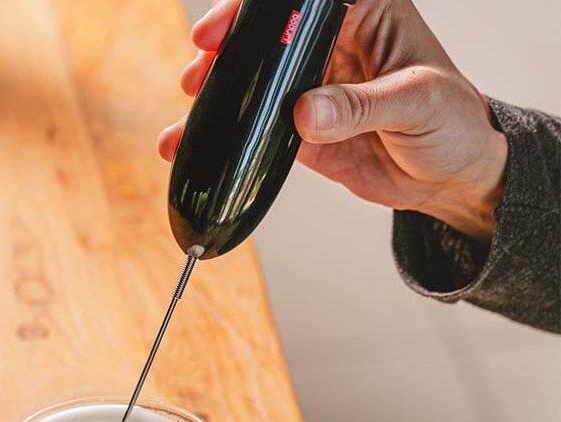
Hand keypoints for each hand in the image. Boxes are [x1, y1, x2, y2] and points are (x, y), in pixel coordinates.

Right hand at [158, 0, 507, 243]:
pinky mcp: (307, 130)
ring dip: (224, 96)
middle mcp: (335, 46)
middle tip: (201, 72)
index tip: (227, 29)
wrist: (452, 179)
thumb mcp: (417, 105)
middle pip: (270, 38)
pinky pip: (264, 128)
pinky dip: (237, 137)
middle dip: (229, 51)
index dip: (259, 9)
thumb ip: (361, 106)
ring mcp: (316, 89)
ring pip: (260, 84)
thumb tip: (305, 112)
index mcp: (366, 15)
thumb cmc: (454, 125)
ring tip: (192, 111)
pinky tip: (211, 145)